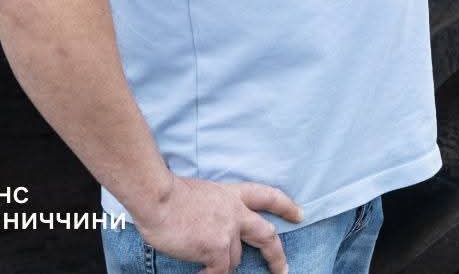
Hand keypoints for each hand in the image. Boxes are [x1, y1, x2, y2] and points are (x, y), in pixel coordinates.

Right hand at [135, 176, 302, 273]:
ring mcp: (229, 232)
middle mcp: (236, 213)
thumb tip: (217, 226)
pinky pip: (220, 271)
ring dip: (224, 263)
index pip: (268, 197)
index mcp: (234, 195)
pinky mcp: (216, 249)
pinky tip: (200, 273)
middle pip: (267, 235)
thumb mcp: (205, 193)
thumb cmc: (171, 194)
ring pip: (235, 259)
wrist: (159, 197)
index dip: (286, 207)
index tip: (300, 214)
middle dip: (277, 255)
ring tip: (206, 264)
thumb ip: (217, 208)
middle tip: (283, 268)